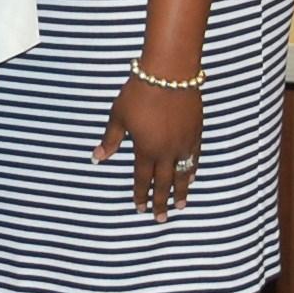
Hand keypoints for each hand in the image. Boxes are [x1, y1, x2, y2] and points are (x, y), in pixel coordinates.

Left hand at [92, 77, 200, 221]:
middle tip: (161, 219)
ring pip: (183, 174)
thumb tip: (97, 158)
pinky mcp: (196, 132)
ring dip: (181, 191)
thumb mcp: (119, 116)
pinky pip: (194, 158)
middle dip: (161, 202)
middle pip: (164, 183)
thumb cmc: (140, 92)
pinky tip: (191, 177)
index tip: (140, 209)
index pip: (143, 179)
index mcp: (146, 149)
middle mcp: (167, 151)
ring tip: (181, 205)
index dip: (141, 195)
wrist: (170, 73)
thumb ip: (111, 140)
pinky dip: (192, 170)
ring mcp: (184, 143)